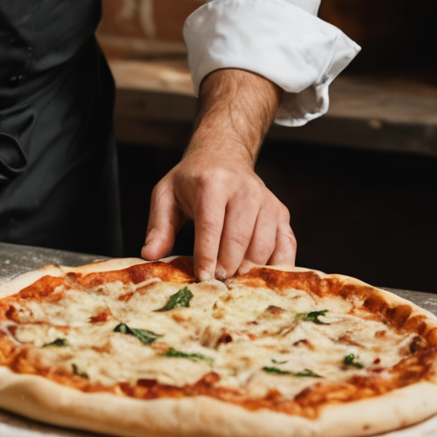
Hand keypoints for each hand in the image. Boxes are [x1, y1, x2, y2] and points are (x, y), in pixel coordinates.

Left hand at [140, 67, 295, 279]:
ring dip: (247, 270)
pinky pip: (286, 246)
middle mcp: (244, 189)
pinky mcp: (281, 212)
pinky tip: (259, 276)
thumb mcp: (167, 194)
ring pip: (262, 246)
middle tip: (216, 282)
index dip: (207, 255)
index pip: (211, 225)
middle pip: (238, 239)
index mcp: (212, 182)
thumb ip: (158, 225)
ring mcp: (266, 201)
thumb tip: (150, 254)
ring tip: (232, 279)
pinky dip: (276, 267)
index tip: (203, 277)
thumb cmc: (192, 179)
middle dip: (226, 267)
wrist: (223, 154)